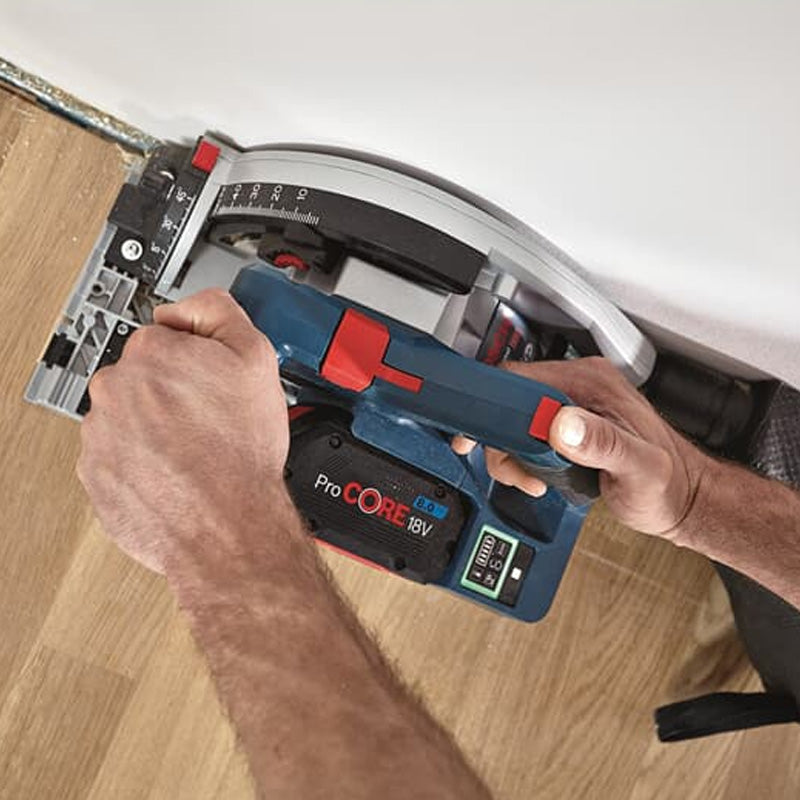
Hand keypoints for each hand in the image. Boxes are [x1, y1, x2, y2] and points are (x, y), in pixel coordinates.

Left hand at [77, 289, 289, 571]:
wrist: (227, 523)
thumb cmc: (240, 451)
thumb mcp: (257, 359)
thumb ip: (221, 314)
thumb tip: (193, 307)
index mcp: (150, 354)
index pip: (168, 339)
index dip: (197, 361)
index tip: (210, 381)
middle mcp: (115, 389)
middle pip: (145, 378)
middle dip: (173, 393)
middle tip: (208, 418)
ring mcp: (100, 434)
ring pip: (131, 418)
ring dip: (156, 428)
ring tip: (196, 450)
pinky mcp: (96, 474)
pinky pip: (120, 456)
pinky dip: (144, 461)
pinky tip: (177, 471)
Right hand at [453, 357, 711, 538]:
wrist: (681, 498)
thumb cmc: (668, 485)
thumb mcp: (637, 468)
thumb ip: (601, 444)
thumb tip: (562, 425)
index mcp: (591, 383)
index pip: (521, 377)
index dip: (492, 407)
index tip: (479, 435)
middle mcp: (579, 385)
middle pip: (509, 398)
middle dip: (501, 439)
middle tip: (515, 470)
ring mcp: (572, 403)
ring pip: (513, 417)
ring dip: (510, 452)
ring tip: (532, 476)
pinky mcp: (568, 422)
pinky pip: (525, 430)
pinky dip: (520, 454)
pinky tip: (537, 471)